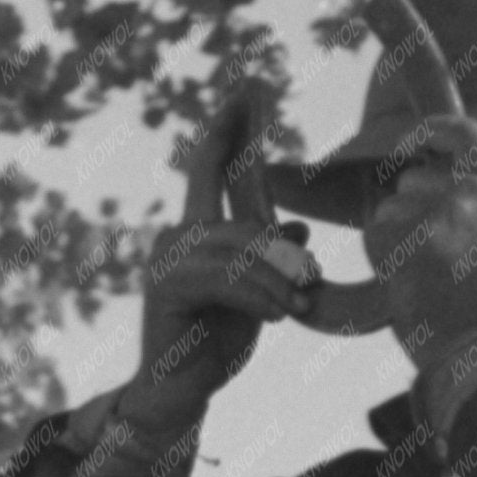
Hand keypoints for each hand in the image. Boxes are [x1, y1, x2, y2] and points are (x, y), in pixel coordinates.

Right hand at [131, 92, 319, 414]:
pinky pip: (227, 277)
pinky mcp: (166, 284)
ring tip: (297, 309)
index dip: (231, 123)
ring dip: (277, 281)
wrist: (182, 394)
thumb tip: (300, 224)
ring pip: (241, 249)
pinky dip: (259, 296)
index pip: (213, 164)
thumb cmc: (216, 344)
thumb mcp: (259, 294)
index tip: (250, 81)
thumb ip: (272, 257)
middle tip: (310, 285)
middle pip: (242, 219)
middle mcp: (178, 233)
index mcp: (200, 229)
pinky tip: (278, 316)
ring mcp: (167, 256)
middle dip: (282, 253)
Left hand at [361, 116, 476, 420]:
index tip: (410, 143)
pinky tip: (405, 276)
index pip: (463, 133)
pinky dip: (381, 250)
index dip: (431, 131)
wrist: (473, 349)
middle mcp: (470, 193)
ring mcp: (432, 212)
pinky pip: (376, 227)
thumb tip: (438, 163)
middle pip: (416, 178)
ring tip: (423, 270)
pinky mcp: (399, 234)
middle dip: (412, 208)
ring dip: (397, 232)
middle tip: (431, 253)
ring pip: (393, 204)